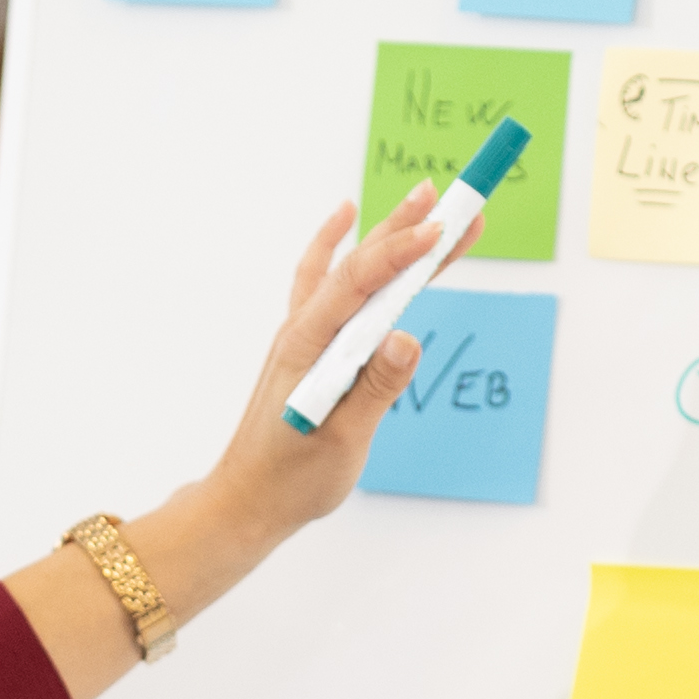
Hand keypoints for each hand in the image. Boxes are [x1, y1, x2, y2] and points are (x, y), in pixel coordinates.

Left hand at [195, 187, 445, 540]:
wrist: (248, 501)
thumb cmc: (291, 478)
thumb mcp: (342, 440)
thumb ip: (376, 388)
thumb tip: (407, 338)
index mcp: (309, 346)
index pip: (359, 284)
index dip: (403, 254)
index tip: (443, 230)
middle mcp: (304, 330)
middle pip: (361, 265)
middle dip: (407, 229)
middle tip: (450, 198)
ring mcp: (304, 335)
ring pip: (350, 271)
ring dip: (387, 235)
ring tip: (424, 202)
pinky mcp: (308, 347)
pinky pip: (324, 284)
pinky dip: (337, 249)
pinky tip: (347, 220)